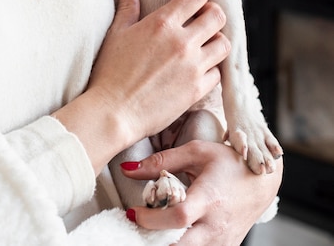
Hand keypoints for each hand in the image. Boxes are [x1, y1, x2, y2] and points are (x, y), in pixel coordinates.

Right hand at [53, 0, 229, 172]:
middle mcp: (182, 41)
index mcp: (162, 23)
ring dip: (216, 41)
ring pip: (224, 44)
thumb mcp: (116, 33)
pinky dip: (211, 69)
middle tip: (202, 21)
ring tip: (203, 45)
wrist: (113, 112)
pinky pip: (218, 73)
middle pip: (218, 17)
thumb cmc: (110, 72)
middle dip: (212, 14)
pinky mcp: (198, 89)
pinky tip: (196, 69)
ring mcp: (193, 66)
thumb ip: (127, 6)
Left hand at [122, 140, 282, 244]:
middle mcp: (217, 225)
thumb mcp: (195, 152)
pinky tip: (168, 233)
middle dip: (154, 240)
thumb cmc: (228, 161)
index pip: (177, 218)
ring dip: (166, 244)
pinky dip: (181, 245)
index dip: (151, 219)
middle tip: (138, 225)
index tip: (133, 212)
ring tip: (152, 227)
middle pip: (180, 245)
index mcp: (209, 198)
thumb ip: (161, 161)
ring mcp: (223, 241)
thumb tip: (127, 170)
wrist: (261, 181)